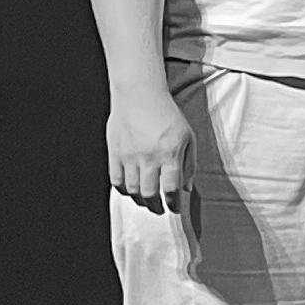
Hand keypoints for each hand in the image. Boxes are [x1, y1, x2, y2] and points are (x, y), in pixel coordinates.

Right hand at [106, 87, 194, 211]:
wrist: (139, 95)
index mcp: (169, 153)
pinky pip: (116, 179)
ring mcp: (129, 155)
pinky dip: (123, 190)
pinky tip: (130, 190)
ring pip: (132, 190)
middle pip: (149, 193)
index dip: (174, 204)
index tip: (175, 208)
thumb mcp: (187, 137)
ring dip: (140, 200)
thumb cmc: (166, 114)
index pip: (171, 188)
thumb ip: (189, 164)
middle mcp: (148, 157)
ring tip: (146, 201)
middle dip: (156, 206)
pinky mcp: (114, 152)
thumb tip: (187, 188)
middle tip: (160, 209)